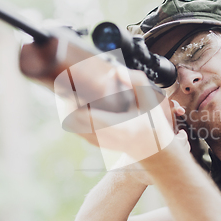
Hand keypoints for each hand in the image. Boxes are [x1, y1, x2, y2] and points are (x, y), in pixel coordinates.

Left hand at [73, 67, 188, 161]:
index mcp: (119, 127)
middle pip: (72, 119)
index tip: (73, 85)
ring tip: (71, 90)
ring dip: (68, 108)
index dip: (73, 101)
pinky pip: (76, 128)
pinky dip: (72, 115)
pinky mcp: (94, 142)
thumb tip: (116, 70)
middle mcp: (105, 137)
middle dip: (67, 101)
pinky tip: (76, 103)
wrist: (153, 149)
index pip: (84, 116)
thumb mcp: (151, 101)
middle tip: (68, 83)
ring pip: (71, 125)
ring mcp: (98, 141)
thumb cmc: (153, 124)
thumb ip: (137, 83)